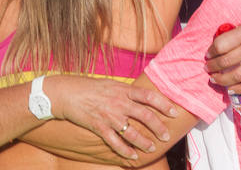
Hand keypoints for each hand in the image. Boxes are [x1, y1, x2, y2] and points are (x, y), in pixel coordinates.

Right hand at [48, 75, 177, 159]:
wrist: (66, 93)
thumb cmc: (89, 87)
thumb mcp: (110, 84)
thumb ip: (125, 91)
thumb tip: (140, 96)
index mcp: (123, 89)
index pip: (148, 96)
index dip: (163, 104)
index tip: (174, 112)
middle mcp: (118, 102)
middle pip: (145, 115)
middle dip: (158, 127)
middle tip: (166, 135)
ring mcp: (109, 115)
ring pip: (132, 132)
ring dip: (144, 142)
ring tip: (152, 147)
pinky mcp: (98, 126)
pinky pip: (115, 142)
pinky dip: (125, 150)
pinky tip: (133, 156)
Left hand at [205, 12, 240, 93]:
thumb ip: (232, 38)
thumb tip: (214, 51)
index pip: (220, 45)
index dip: (211, 52)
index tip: (208, 55)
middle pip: (226, 62)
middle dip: (213, 67)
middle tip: (208, 69)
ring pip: (237, 76)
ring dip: (222, 80)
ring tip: (215, 79)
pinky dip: (238, 89)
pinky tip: (230, 88)